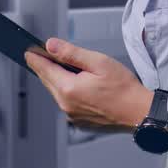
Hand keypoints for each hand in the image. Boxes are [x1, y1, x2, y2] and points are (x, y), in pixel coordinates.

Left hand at [24, 38, 154, 131]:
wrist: (139, 112)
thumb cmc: (124, 88)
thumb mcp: (98, 62)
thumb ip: (71, 53)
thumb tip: (51, 46)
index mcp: (68, 88)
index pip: (44, 69)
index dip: (35, 58)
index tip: (28, 51)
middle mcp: (66, 104)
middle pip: (48, 81)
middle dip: (46, 67)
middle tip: (44, 55)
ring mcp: (72, 115)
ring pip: (58, 92)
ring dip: (59, 80)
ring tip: (68, 69)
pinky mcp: (79, 122)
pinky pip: (68, 103)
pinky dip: (69, 93)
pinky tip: (81, 86)